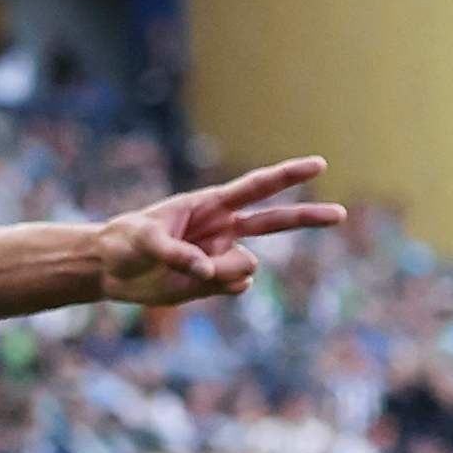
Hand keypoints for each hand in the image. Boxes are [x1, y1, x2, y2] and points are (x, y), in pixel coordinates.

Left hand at [95, 159, 344, 310]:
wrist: (111, 270)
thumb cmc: (125, 241)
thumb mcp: (144, 240)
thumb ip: (177, 254)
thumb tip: (208, 272)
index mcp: (210, 205)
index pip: (255, 187)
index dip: (287, 176)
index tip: (319, 164)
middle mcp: (224, 229)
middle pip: (275, 223)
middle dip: (307, 218)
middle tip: (341, 214)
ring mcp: (223, 256)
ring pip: (247, 266)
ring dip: (223, 272)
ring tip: (187, 270)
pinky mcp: (217, 282)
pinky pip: (234, 287)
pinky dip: (217, 288)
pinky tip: (191, 283)